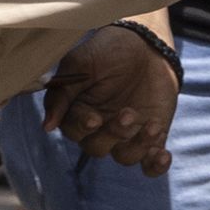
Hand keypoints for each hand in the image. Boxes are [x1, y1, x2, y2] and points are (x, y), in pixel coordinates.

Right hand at [40, 23, 177, 173]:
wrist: (146, 44)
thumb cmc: (108, 50)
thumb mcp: (81, 63)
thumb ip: (63, 92)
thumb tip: (47, 126)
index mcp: (78, 112)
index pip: (73, 130)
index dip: (83, 127)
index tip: (94, 118)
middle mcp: (100, 128)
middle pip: (98, 147)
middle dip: (114, 134)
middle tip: (128, 113)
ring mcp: (126, 135)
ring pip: (125, 157)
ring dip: (139, 146)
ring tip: (152, 126)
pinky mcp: (151, 137)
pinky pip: (150, 164)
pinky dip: (156, 166)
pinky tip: (163, 155)